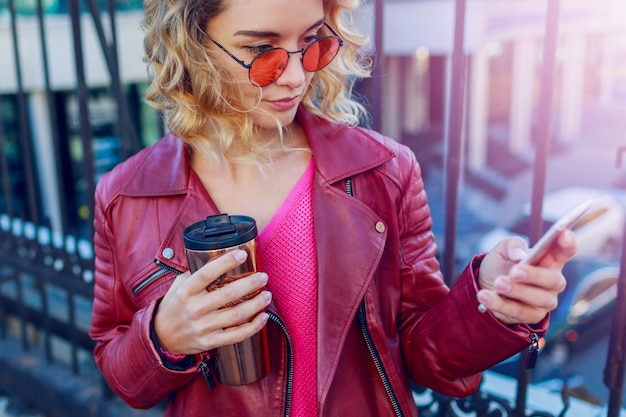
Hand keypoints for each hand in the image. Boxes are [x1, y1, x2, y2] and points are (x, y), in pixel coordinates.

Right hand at [154, 250, 270, 354]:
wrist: (161, 338)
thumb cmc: (174, 306)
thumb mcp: (179, 286)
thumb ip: (196, 274)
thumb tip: (220, 260)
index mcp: (186, 292)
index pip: (207, 273)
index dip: (226, 262)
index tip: (242, 255)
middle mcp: (195, 309)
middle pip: (229, 294)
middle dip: (251, 283)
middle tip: (263, 277)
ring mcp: (203, 327)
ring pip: (237, 315)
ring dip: (256, 304)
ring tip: (267, 295)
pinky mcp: (210, 342)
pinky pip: (237, 335)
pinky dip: (254, 326)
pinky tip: (263, 316)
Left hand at [476, 231, 576, 324]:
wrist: (484, 287)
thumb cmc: (500, 265)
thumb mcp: (502, 250)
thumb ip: (512, 245)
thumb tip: (519, 256)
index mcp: (550, 259)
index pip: (566, 251)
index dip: (568, 243)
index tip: (562, 234)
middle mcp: (553, 281)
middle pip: (553, 279)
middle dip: (534, 275)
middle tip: (514, 271)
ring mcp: (545, 300)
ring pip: (538, 298)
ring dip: (517, 291)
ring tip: (498, 283)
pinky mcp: (532, 316)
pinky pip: (519, 312)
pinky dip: (500, 304)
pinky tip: (485, 296)